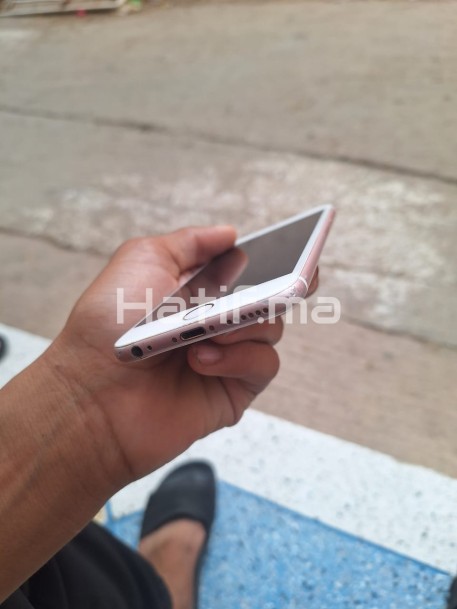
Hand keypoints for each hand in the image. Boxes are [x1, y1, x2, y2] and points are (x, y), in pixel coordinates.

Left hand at [52, 226, 285, 487]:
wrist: (92, 392)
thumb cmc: (108, 323)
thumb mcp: (142, 260)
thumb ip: (190, 242)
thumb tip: (231, 234)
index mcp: (198, 290)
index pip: (248, 271)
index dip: (276, 259)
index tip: (299, 249)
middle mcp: (216, 321)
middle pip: (270, 297)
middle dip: (277, 286)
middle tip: (280, 282)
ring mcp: (227, 356)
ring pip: (272, 328)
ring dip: (245, 323)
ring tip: (206, 330)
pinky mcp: (232, 391)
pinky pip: (263, 365)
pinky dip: (239, 357)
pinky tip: (202, 359)